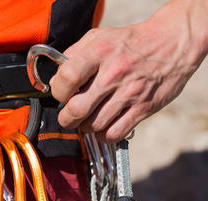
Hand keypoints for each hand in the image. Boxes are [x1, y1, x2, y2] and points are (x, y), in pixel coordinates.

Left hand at [50, 0, 207, 142]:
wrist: (173, 42)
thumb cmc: (131, 41)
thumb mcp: (99, 37)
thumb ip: (73, 55)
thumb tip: (55, 80)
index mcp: (99, 53)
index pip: (67, 78)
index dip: (58, 91)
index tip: (61, 94)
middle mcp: (114, 74)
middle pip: (77, 109)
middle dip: (66, 119)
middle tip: (68, 116)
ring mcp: (130, 93)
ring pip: (94, 125)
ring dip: (85, 127)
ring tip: (88, 119)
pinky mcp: (144, 108)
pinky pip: (115, 133)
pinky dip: (104, 136)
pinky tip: (104, 127)